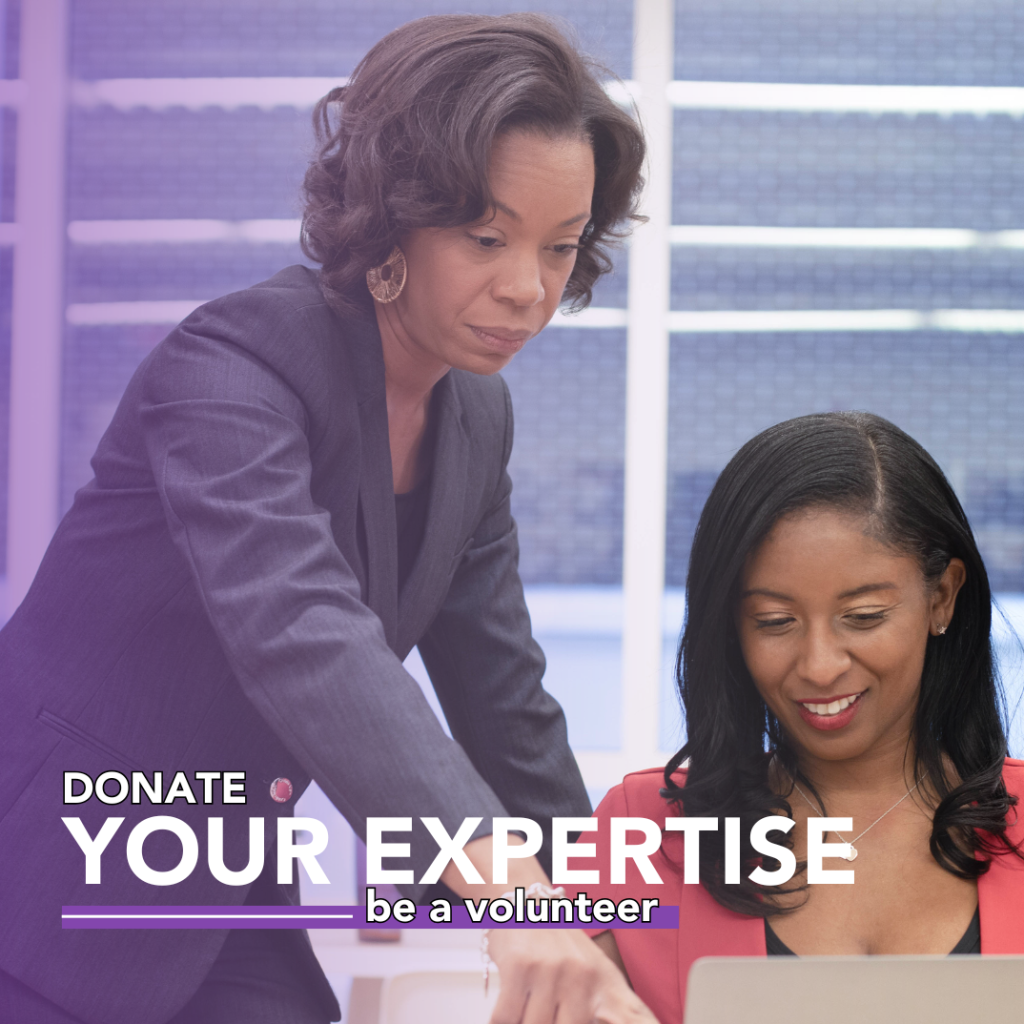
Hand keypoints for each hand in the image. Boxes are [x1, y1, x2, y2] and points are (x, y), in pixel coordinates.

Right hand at [486, 928, 658, 1023]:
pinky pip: (504, 1018)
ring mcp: (551, 970)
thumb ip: (618, 1012)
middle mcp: (582, 977)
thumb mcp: (598, 976)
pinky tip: (508, 1012)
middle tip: (548, 1012)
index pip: (638, 1021)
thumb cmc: (562, 947)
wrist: (528, 902)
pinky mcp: (520, 966)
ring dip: (524, 1022)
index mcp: (607, 985)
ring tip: (527, 1009)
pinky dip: (501, 1021)